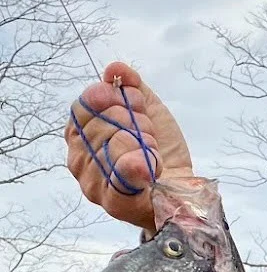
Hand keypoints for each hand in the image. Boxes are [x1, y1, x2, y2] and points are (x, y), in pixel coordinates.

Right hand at [65, 62, 193, 230]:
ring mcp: (92, 183)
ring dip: (143, 142)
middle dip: (133, 122)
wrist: (183, 188)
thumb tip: (116, 69)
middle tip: (149, 133)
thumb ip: (131, 86)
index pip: (83, 106)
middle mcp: (79, 160)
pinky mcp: (113, 202)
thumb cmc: (160, 152)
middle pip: (100, 124)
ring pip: (114, 144)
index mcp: (80, 136)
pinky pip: (122, 172)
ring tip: (152, 151)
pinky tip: (149, 162)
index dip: (112, 98)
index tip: (136, 104)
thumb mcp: (148, 111)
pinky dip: (140, 162)